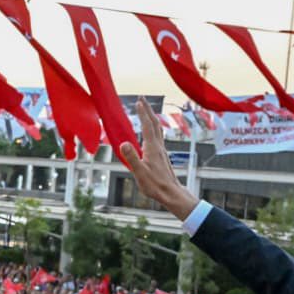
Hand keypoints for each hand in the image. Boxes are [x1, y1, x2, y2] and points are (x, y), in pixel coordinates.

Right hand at [116, 100, 197, 218]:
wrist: (171, 193)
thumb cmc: (155, 184)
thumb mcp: (139, 172)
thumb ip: (131, 157)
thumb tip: (123, 143)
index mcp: (152, 148)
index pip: (147, 126)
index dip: (143, 113)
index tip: (139, 101)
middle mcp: (158, 146)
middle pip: (154, 123)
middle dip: (148, 110)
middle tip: (142, 99)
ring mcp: (162, 150)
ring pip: (157, 129)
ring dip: (152, 118)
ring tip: (147, 111)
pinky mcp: (162, 155)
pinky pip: (158, 136)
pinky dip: (154, 128)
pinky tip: (152, 132)